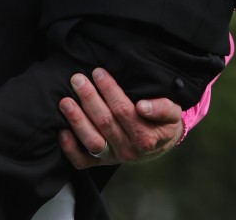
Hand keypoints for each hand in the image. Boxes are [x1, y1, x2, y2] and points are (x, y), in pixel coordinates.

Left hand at [57, 68, 184, 168]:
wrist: (160, 144)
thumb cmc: (163, 123)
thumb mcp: (173, 114)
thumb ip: (163, 108)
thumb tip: (143, 106)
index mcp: (146, 138)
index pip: (124, 111)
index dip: (110, 91)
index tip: (98, 73)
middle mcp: (129, 150)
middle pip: (105, 123)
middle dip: (89, 98)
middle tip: (77, 79)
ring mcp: (113, 157)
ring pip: (92, 141)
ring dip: (77, 120)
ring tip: (65, 101)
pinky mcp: (100, 162)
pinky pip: (82, 161)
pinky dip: (70, 149)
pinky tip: (62, 132)